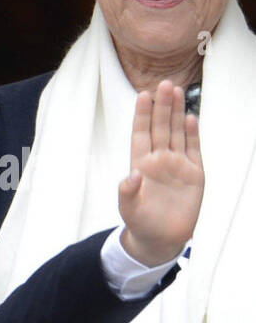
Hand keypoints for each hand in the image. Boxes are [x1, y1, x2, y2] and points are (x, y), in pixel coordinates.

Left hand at [118, 80, 203, 266]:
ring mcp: (177, 165)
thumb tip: (131, 175)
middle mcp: (159, 160)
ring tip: (177, 91)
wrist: (161, 239)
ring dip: (177, 113)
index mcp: (140, 165)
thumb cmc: (140, 223)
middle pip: (160, 127)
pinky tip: (191, 117)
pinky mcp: (194, 173)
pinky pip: (193, 148)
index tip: (142, 95)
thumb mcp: (128, 208)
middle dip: (162, 106)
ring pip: (177, 133)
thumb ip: (127, 192)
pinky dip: (192, 133)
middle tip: (164, 84)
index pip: (140, 134)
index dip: (142, 115)